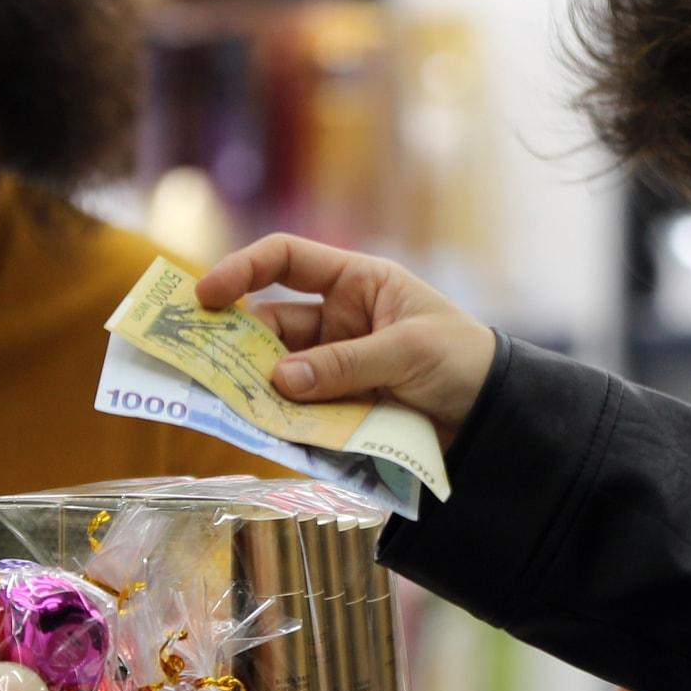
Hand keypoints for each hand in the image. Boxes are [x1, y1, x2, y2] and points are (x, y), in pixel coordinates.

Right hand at [196, 234, 495, 445]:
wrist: (493, 417)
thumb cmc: (462, 360)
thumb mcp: (409, 351)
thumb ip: (346, 364)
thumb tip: (281, 380)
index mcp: (354, 283)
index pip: (285, 261)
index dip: (241, 271)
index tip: (205, 295)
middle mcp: (334, 321)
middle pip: (268, 325)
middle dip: (234, 342)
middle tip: (197, 364)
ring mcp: (331, 368)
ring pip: (276, 374)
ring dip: (253, 388)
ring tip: (225, 404)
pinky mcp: (335, 410)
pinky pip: (296, 413)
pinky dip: (277, 421)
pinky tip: (259, 430)